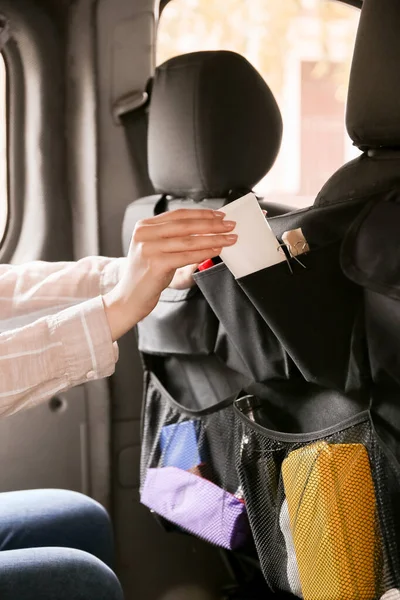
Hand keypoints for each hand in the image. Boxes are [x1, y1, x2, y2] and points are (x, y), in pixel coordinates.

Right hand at [103, 209, 236, 339]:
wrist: (129, 299)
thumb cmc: (146, 276)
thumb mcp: (156, 250)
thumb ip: (173, 238)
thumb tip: (207, 230)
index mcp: (144, 226)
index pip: (178, 214)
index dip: (201, 214)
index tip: (219, 215)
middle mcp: (145, 234)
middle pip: (185, 225)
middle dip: (211, 224)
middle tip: (230, 225)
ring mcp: (149, 248)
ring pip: (189, 240)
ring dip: (213, 238)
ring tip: (229, 239)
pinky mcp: (155, 264)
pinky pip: (186, 256)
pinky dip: (205, 253)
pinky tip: (217, 251)